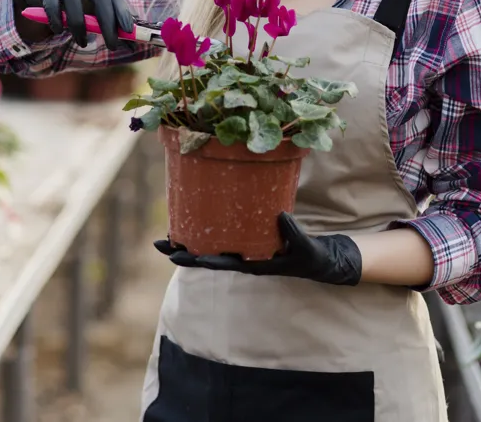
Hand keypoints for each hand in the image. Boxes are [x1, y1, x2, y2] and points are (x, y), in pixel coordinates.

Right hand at [10, 0, 134, 48]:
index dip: (124, 14)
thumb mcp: (96, 10)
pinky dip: (56, 20)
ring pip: (73, 0)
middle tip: (112, 46)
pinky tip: (58, 31)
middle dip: (108, 24)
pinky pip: (52, 5)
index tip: (128, 32)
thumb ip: (113, 25)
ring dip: (79, 25)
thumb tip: (133, 46)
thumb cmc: (80, 2)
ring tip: (82, 43)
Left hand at [154, 212, 361, 286]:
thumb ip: (295, 234)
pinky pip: (225, 236)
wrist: (321, 259)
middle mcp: (245, 259)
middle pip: (209, 257)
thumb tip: (280, 216)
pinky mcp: (250, 240)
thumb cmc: (312, 256)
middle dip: (185, 252)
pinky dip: (210, 230)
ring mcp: (246, 251)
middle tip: (159, 245)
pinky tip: (197, 221)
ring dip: (191, 243)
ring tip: (168, 236)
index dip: (201, 260)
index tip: (179, 256)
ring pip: (213, 248)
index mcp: (255, 265)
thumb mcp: (306, 248)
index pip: (223, 263)